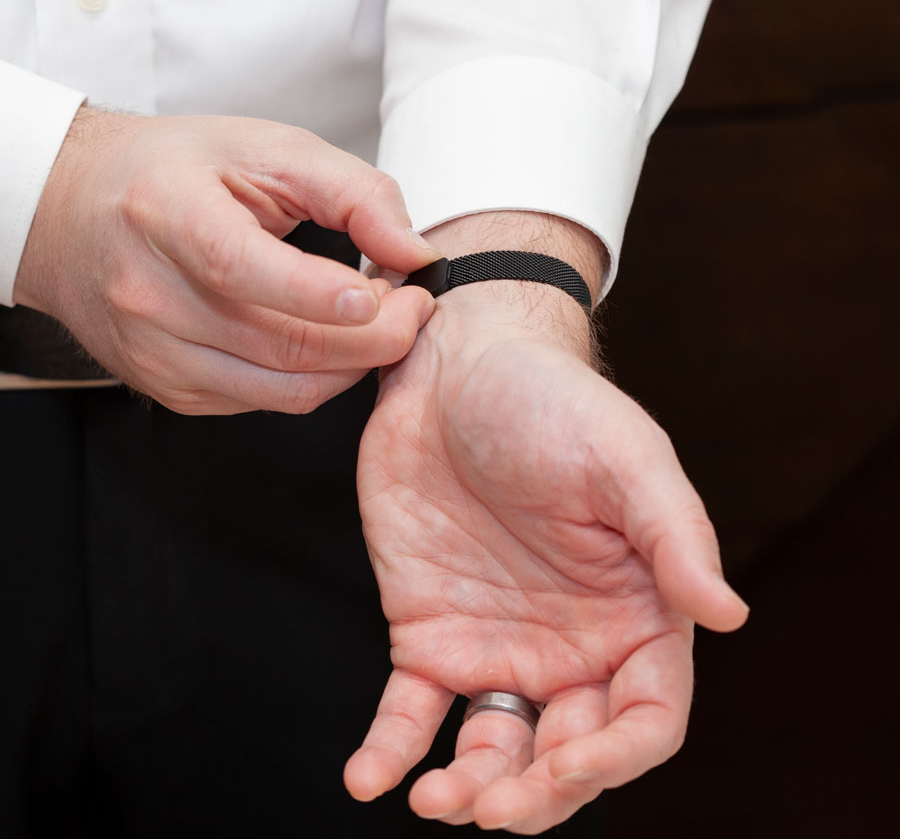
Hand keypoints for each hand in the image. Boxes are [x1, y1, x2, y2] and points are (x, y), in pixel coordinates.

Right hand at [13, 107, 437, 413]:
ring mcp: (155, 353)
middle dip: (374, 337)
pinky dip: (315, 378)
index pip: (242, 268)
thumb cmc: (176, 173)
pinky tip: (329, 342)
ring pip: (285, 389)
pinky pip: (266, 402)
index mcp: (167, 215)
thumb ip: (354, 192)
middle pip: (283, 345)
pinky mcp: (170, 387)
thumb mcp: (267, 149)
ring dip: (353, 365)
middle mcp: (150, 295)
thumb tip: (414, 253)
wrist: (75, 212)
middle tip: (413, 307)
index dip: (323, 294)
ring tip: (379, 325)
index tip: (394, 294)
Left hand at [345, 284, 747, 832]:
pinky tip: (370, 779)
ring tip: (434, 802)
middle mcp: (569, 642)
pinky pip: (411, 711)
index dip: (616, 756)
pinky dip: (391, 752)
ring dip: (468, 792)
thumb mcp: (625, 456)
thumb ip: (675, 537)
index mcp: (633, 611)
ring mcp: (495, 642)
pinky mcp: (426, 629)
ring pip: (491, 748)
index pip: (646, 716)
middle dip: (537, 794)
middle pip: (568, 752)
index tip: (569, 765)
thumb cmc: (552, 401)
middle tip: (493, 808)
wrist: (455, 368)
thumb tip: (730, 616)